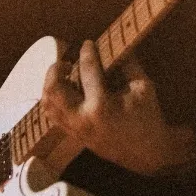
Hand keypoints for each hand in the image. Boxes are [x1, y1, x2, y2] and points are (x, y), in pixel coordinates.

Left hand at [41, 40, 195, 176]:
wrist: (146, 153)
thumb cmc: (148, 118)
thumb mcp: (143, 87)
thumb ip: (128, 64)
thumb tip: (115, 45)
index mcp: (101, 105)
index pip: (87, 70)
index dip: (87, 52)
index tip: (87, 43)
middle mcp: (82, 118)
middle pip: (53, 89)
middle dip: (55, 69)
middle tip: (65, 61)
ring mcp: (75, 129)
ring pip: (47, 104)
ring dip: (50, 84)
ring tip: (62, 74)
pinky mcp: (74, 135)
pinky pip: (52, 116)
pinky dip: (53, 100)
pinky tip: (64, 91)